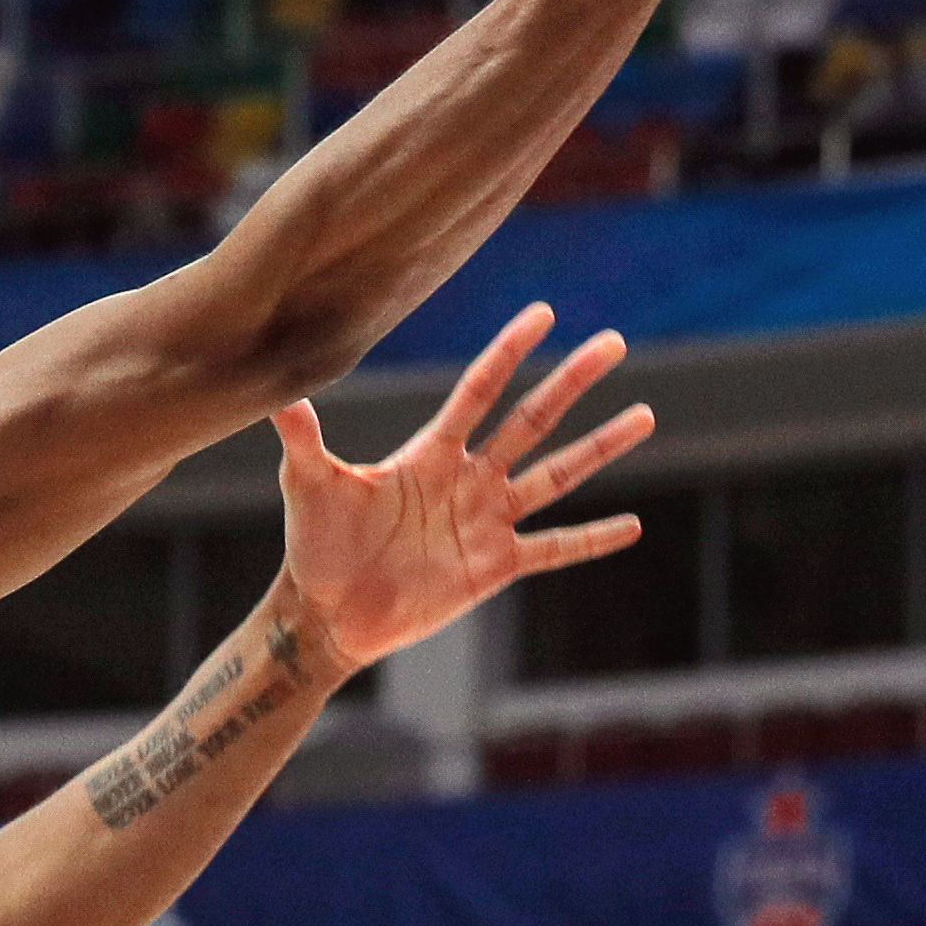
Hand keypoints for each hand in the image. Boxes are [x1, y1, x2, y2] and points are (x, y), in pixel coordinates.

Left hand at [269, 303, 653, 674]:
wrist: (326, 613)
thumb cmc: (314, 545)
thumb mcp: (308, 484)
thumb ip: (304, 440)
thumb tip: (281, 395)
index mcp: (430, 452)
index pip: (479, 390)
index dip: (510, 352)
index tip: (544, 313)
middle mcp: (467, 479)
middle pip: (531, 420)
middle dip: (571, 381)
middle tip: (614, 343)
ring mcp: (486, 522)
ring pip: (556, 476)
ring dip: (599, 448)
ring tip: (644, 415)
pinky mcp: (494, 567)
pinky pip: (554, 550)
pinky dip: (592, 540)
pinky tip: (633, 526)